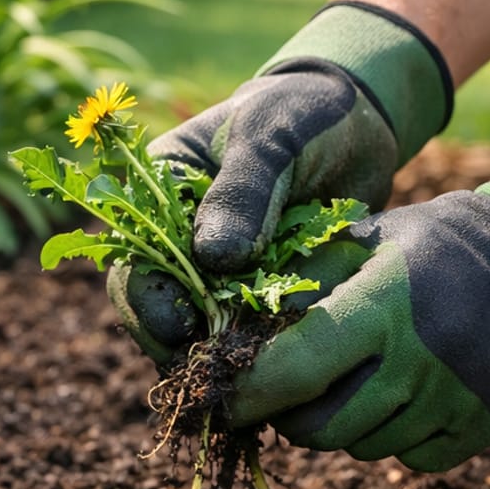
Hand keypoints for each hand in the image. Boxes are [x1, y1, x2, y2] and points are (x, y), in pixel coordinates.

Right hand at [110, 1, 452, 362]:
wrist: (356, 121)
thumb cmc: (303, 113)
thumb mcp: (272, 139)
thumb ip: (243, 192)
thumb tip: (212, 260)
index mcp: (156, 190)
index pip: (133, 257)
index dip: (148, 299)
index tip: (180, 328)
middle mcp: (176, 235)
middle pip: (154, 305)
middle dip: (177, 342)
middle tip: (214, 369)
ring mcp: (215, 267)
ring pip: (197, 328)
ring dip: (218, 353)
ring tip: (250, 375)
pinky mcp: (254, 289)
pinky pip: (243, 330)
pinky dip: (256, 349)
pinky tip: (280, 363)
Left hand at [230, 121, 489, 469]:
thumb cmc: (441, 243)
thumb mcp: (371, 240)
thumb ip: (305, 280)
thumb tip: (230, 320)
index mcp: (383, 306)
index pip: (294, 368)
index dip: (246, 391)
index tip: (219, 393)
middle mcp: (419, 363)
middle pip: (319, 427)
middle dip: (287, 414)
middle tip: (285, 387)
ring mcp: (455, 401)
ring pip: (361, 446)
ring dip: (341, 424)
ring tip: (356, 378)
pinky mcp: (483, 428)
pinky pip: (410, 458)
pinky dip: (393, 437)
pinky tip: (404, 394)